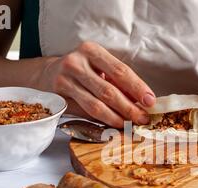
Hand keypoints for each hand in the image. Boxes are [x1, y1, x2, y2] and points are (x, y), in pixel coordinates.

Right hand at [40, 41, 155, 127]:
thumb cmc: (81, 71)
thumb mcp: (99, 68)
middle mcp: (76, 63)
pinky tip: (112, 125)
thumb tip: (142, 102)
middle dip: (129, 108)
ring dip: (116, 118)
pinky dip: (101, 121)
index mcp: (91, 51)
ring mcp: (64, 80)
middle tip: (142, 118)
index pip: (120, 71)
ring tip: (129, 124)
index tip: (151, 101)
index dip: (137, 88)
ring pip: (96, 106)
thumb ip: (118, 82)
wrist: (47, 75)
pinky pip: (84, 113)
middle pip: (109, 91)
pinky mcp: (58, 97)